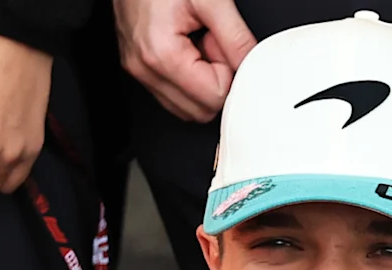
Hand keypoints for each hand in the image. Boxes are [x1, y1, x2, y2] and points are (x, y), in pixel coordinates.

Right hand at [116, 0, 252, 121]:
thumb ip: (236, 37)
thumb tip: (253, 67)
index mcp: (161, 54)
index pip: (214, 96)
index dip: (227, 70)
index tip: (220, 43)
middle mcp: (145, 68)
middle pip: (200, 110)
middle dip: (215, 79)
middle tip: (211, 42)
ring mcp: (138, 70)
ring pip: (187, 107)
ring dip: (200, 79)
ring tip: (196, 41)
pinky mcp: (137, 66)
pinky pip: (172, 93)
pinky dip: (186, 76)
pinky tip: (186, 46)